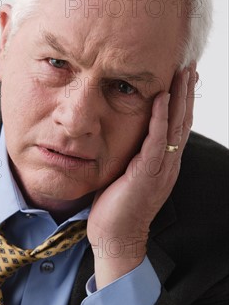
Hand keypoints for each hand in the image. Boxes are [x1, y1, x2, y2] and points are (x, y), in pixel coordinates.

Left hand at [88, 63, 196, 288]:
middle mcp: (168, 164)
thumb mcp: (126, 176)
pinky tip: (162, 98)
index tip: (181, 78)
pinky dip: (160, 118)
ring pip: (175, 126)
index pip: (176, 127)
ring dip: (179, 98)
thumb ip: (132, 156)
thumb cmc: (116, 209)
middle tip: (188, 67)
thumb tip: (125, 138)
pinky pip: (157, 141)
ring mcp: (161, 169)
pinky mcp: (148, 173)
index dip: (180, 102)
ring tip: (182, 73)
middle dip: (186, 93)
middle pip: (182, 121)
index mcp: (163, 164)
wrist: (116, 238)